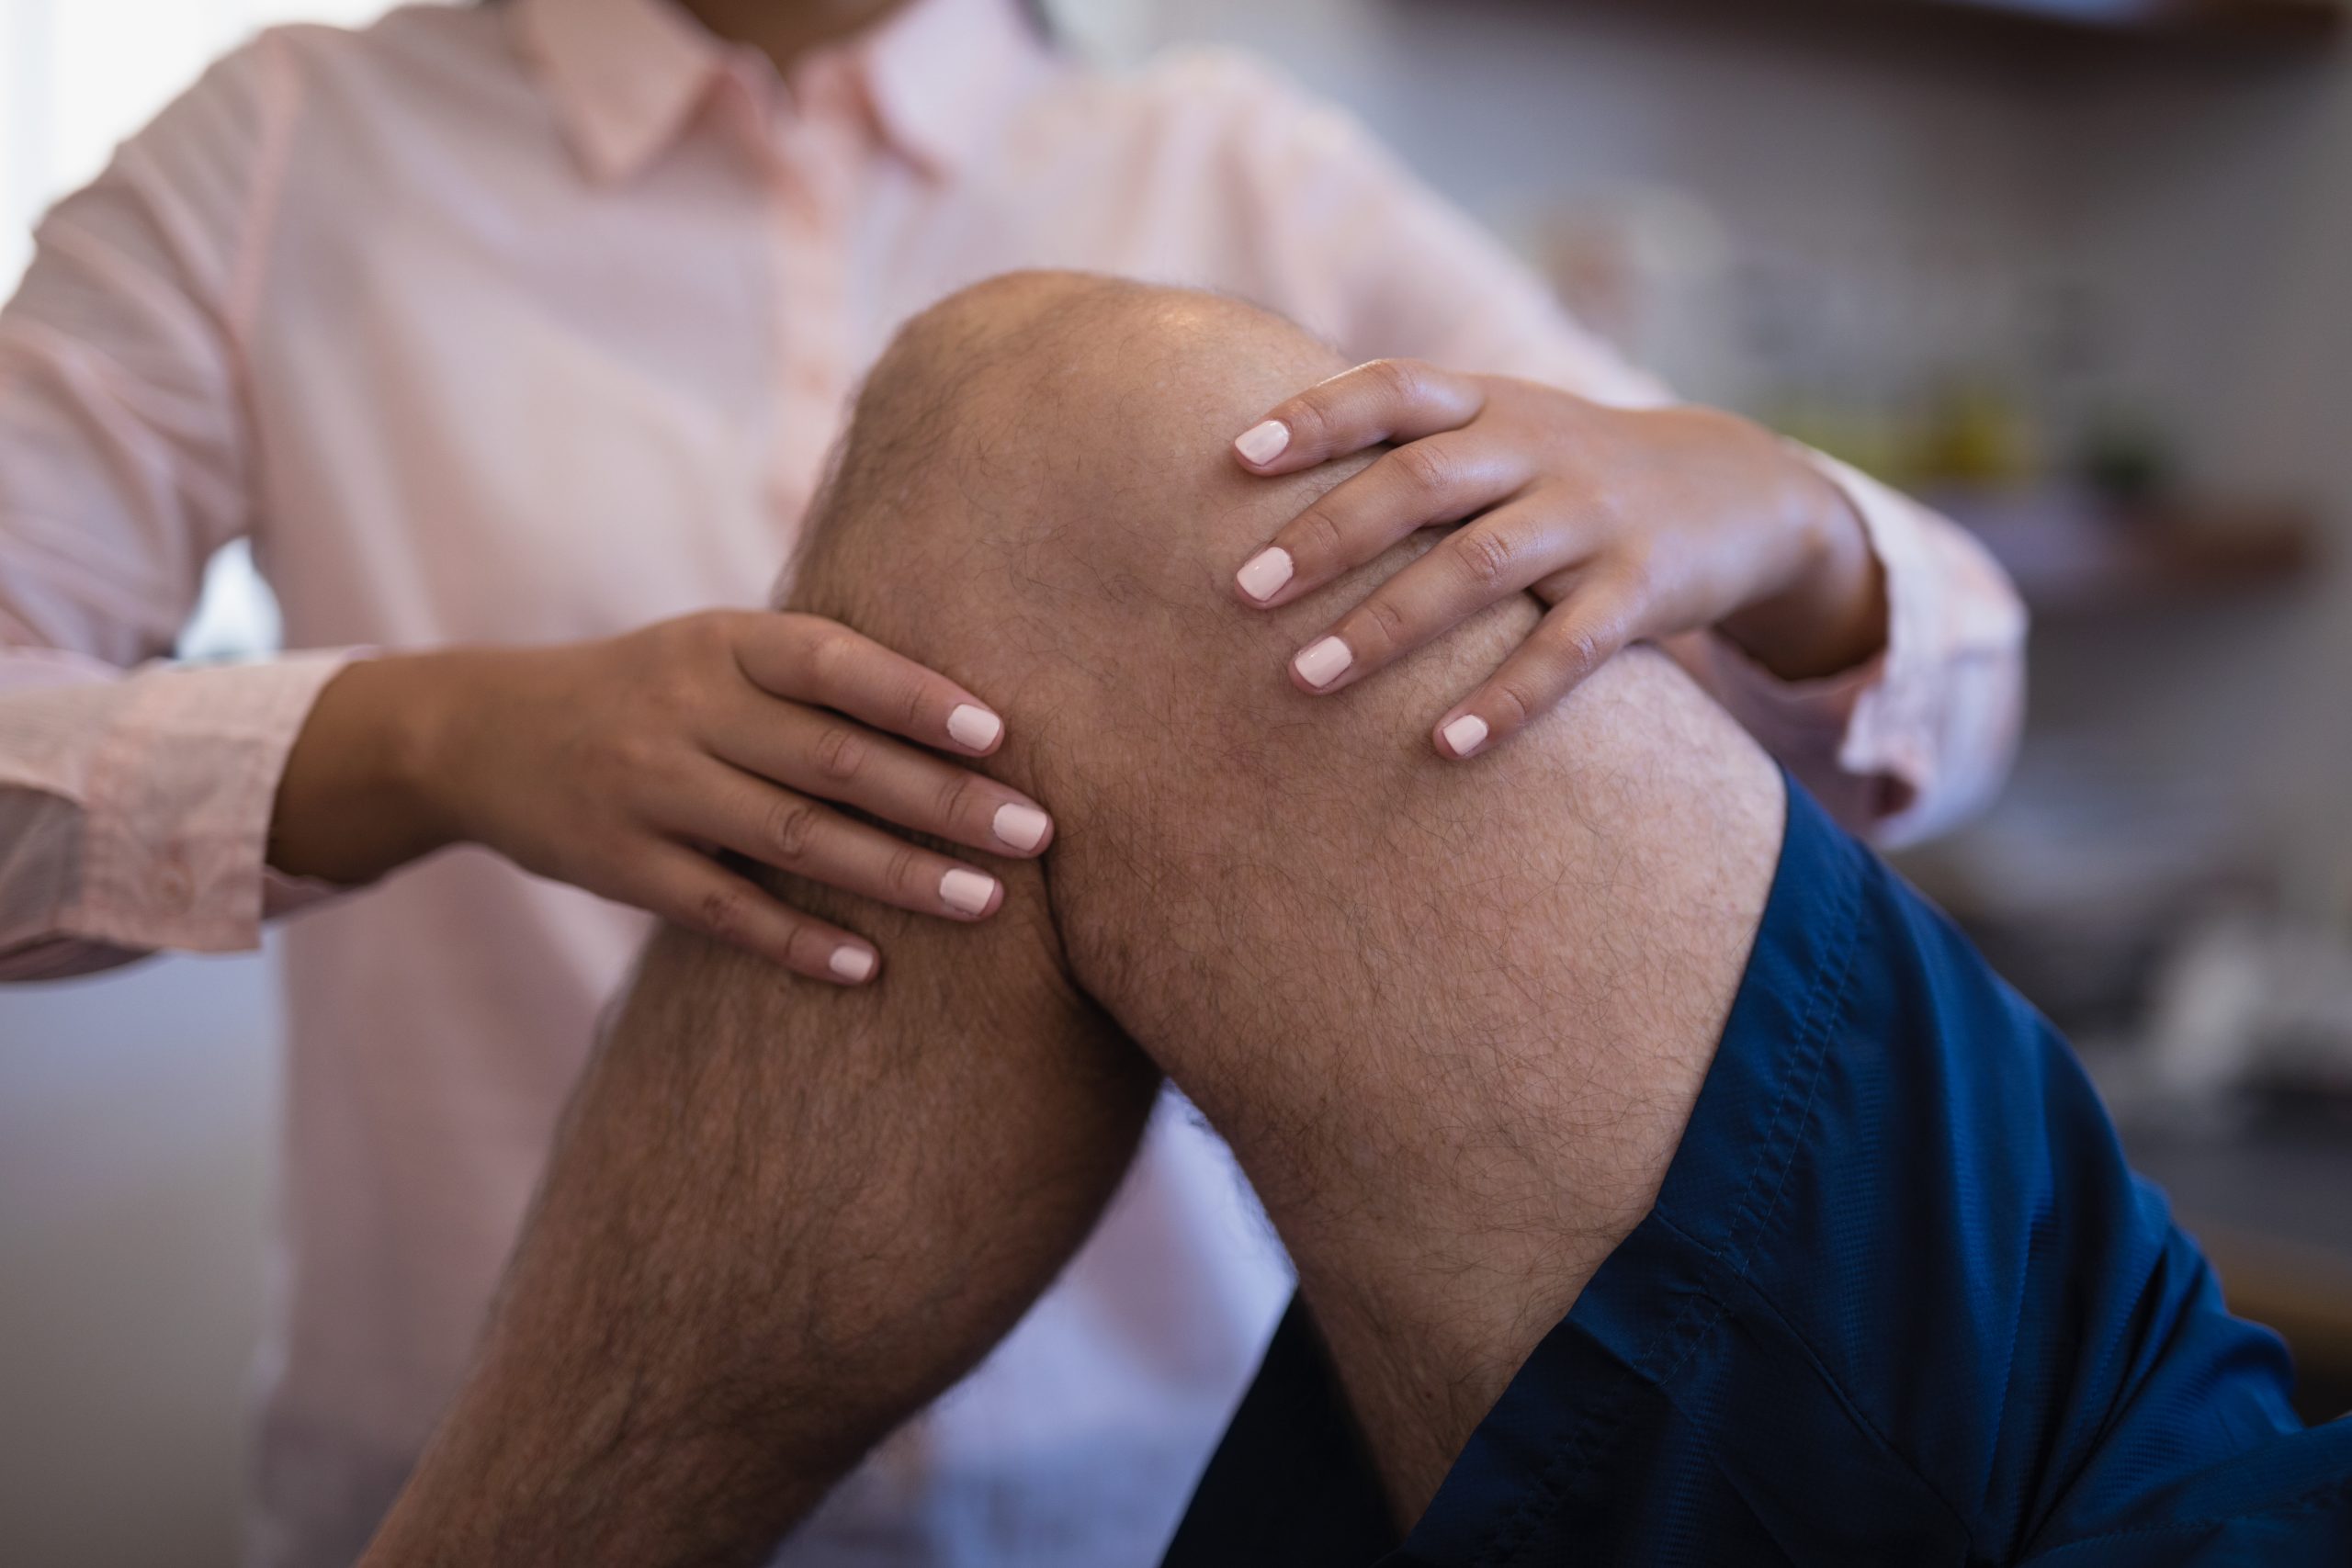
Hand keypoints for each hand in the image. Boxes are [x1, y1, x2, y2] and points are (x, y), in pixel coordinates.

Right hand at [270, 611, 1053, 984]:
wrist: (481, 735)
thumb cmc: (647, 691)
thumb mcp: (712, 650)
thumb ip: (815, 674)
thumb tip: (972, 712)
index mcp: (722, 644)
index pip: (833, 662)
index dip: (916, 698)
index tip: (999, 736)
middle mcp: (685, 709)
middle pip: (832, 757)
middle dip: (942, 798)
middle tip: (1035, 832)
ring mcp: (648, 789)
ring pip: (790, 836)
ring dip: (895, 873)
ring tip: (984, 903)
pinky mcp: (619, 865)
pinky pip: (721, 909)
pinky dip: (797, 940)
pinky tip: (869, 966)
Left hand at [1227, 360, 1886, 756]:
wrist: (1738, 487)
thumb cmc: (1570, 469)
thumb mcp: (1502, 429)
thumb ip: (1405, 441)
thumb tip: (1250, 463)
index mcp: (1491, 404)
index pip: (1395, 388)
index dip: (1318, 415)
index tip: (1239, 457)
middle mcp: (1539, 448)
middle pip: (1421, 482)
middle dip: (1327, 536)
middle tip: (1243, 591)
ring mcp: (1593, 517)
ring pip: (1479, 567)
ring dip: (1387, 625)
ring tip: (1304, 678)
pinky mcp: (1643, 588)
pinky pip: (1567, 649)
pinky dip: (1505, 699)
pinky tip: (1443, 746)